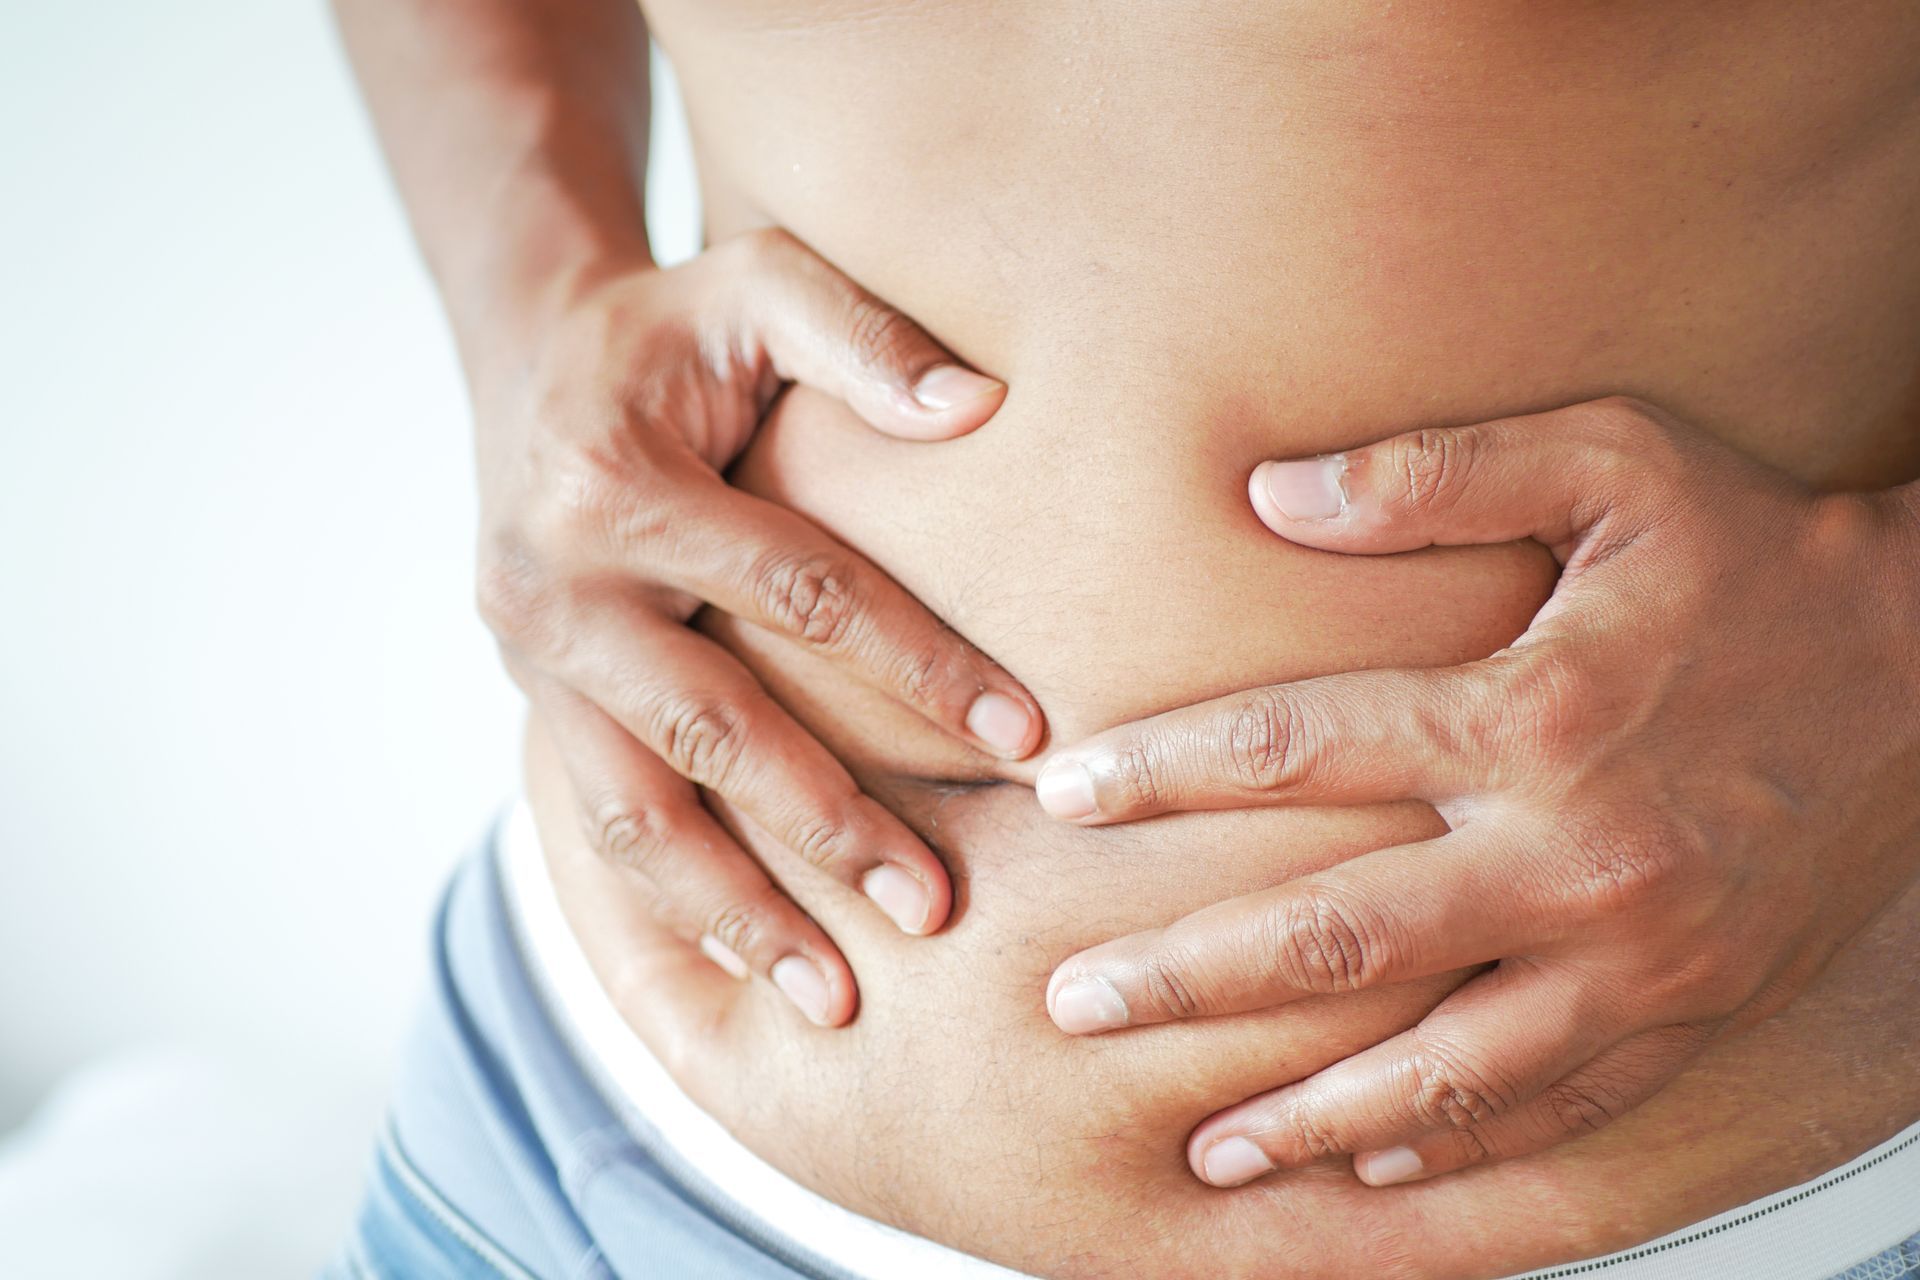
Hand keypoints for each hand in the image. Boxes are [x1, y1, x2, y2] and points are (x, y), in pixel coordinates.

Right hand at [476, 228, 1043, 1026]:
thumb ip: (859, 334)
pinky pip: (600, 825)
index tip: (1026, 737)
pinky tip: (748, 965)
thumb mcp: (754, 283)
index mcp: (617, 485)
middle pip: (713, 732)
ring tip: (838, 998)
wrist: (526, 362)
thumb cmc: (670, 329)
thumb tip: (977, 408)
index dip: (919, 666)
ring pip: (635, 815)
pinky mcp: (534, 705)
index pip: (801, 593)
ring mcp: (534, 662)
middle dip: (829, 827)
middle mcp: (558, 588)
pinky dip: (675, 904)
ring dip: (739, 911)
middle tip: (937, 909)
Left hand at [1034, 396, 1919, 1186]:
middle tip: (1073, 1008)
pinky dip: (1458, 1144)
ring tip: (1204, 1147)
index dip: (1163, 773)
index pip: (1297, 749)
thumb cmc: (1762, 551)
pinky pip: (1561, 1105)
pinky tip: (1375, 1164)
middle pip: (1337, 940)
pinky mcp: (1693, 1008)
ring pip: (1443, 1069)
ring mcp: (1638, 954)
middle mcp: (1573, 853)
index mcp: (1531, 716)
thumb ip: (1437, 472)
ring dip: (1309, 1114)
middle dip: (1187, 981)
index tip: (1063, 796)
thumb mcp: (1614, 462)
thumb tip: (1268, 493)